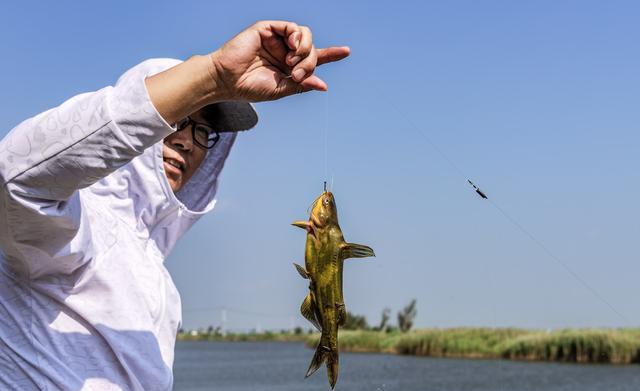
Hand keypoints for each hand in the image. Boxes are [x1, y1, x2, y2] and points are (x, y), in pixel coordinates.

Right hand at [209, 21, 349, 101]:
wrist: (228, 81)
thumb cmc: (250, 87)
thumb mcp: (281, 89)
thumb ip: (302, 84)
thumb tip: (323, 85)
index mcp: (290, 66)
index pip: (315, 58)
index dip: (331, 54)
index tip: (346, 51)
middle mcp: (285, 50)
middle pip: (312, 48)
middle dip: (310, 62)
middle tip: (296, 74)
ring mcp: (277, 39)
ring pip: (305, 35)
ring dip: (305, 50)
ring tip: (291, 63)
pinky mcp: (267, 29)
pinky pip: (291, 27)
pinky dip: (296, 37)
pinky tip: (291, 48)